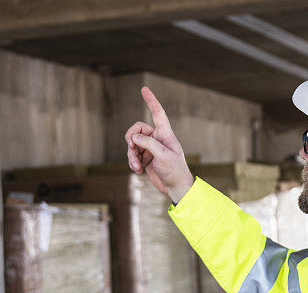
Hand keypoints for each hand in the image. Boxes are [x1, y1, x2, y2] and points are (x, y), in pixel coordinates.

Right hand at [125, 87, 193, 202]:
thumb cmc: (175, 170)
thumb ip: (148, 144)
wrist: (175, 187)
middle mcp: (157, 138)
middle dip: (131, 139)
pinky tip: (138, 170)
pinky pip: (133, 155)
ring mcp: (150, 148)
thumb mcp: (163, 155)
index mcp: (165, 134)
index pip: (157, 113)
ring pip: (133, 144)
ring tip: (136, 166)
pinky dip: (132, 162)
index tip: (144, 89)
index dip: (151, 101)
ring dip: (131, 154)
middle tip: (131, 146)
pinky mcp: (145, 158)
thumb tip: (134, 137)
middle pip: (137, 129)